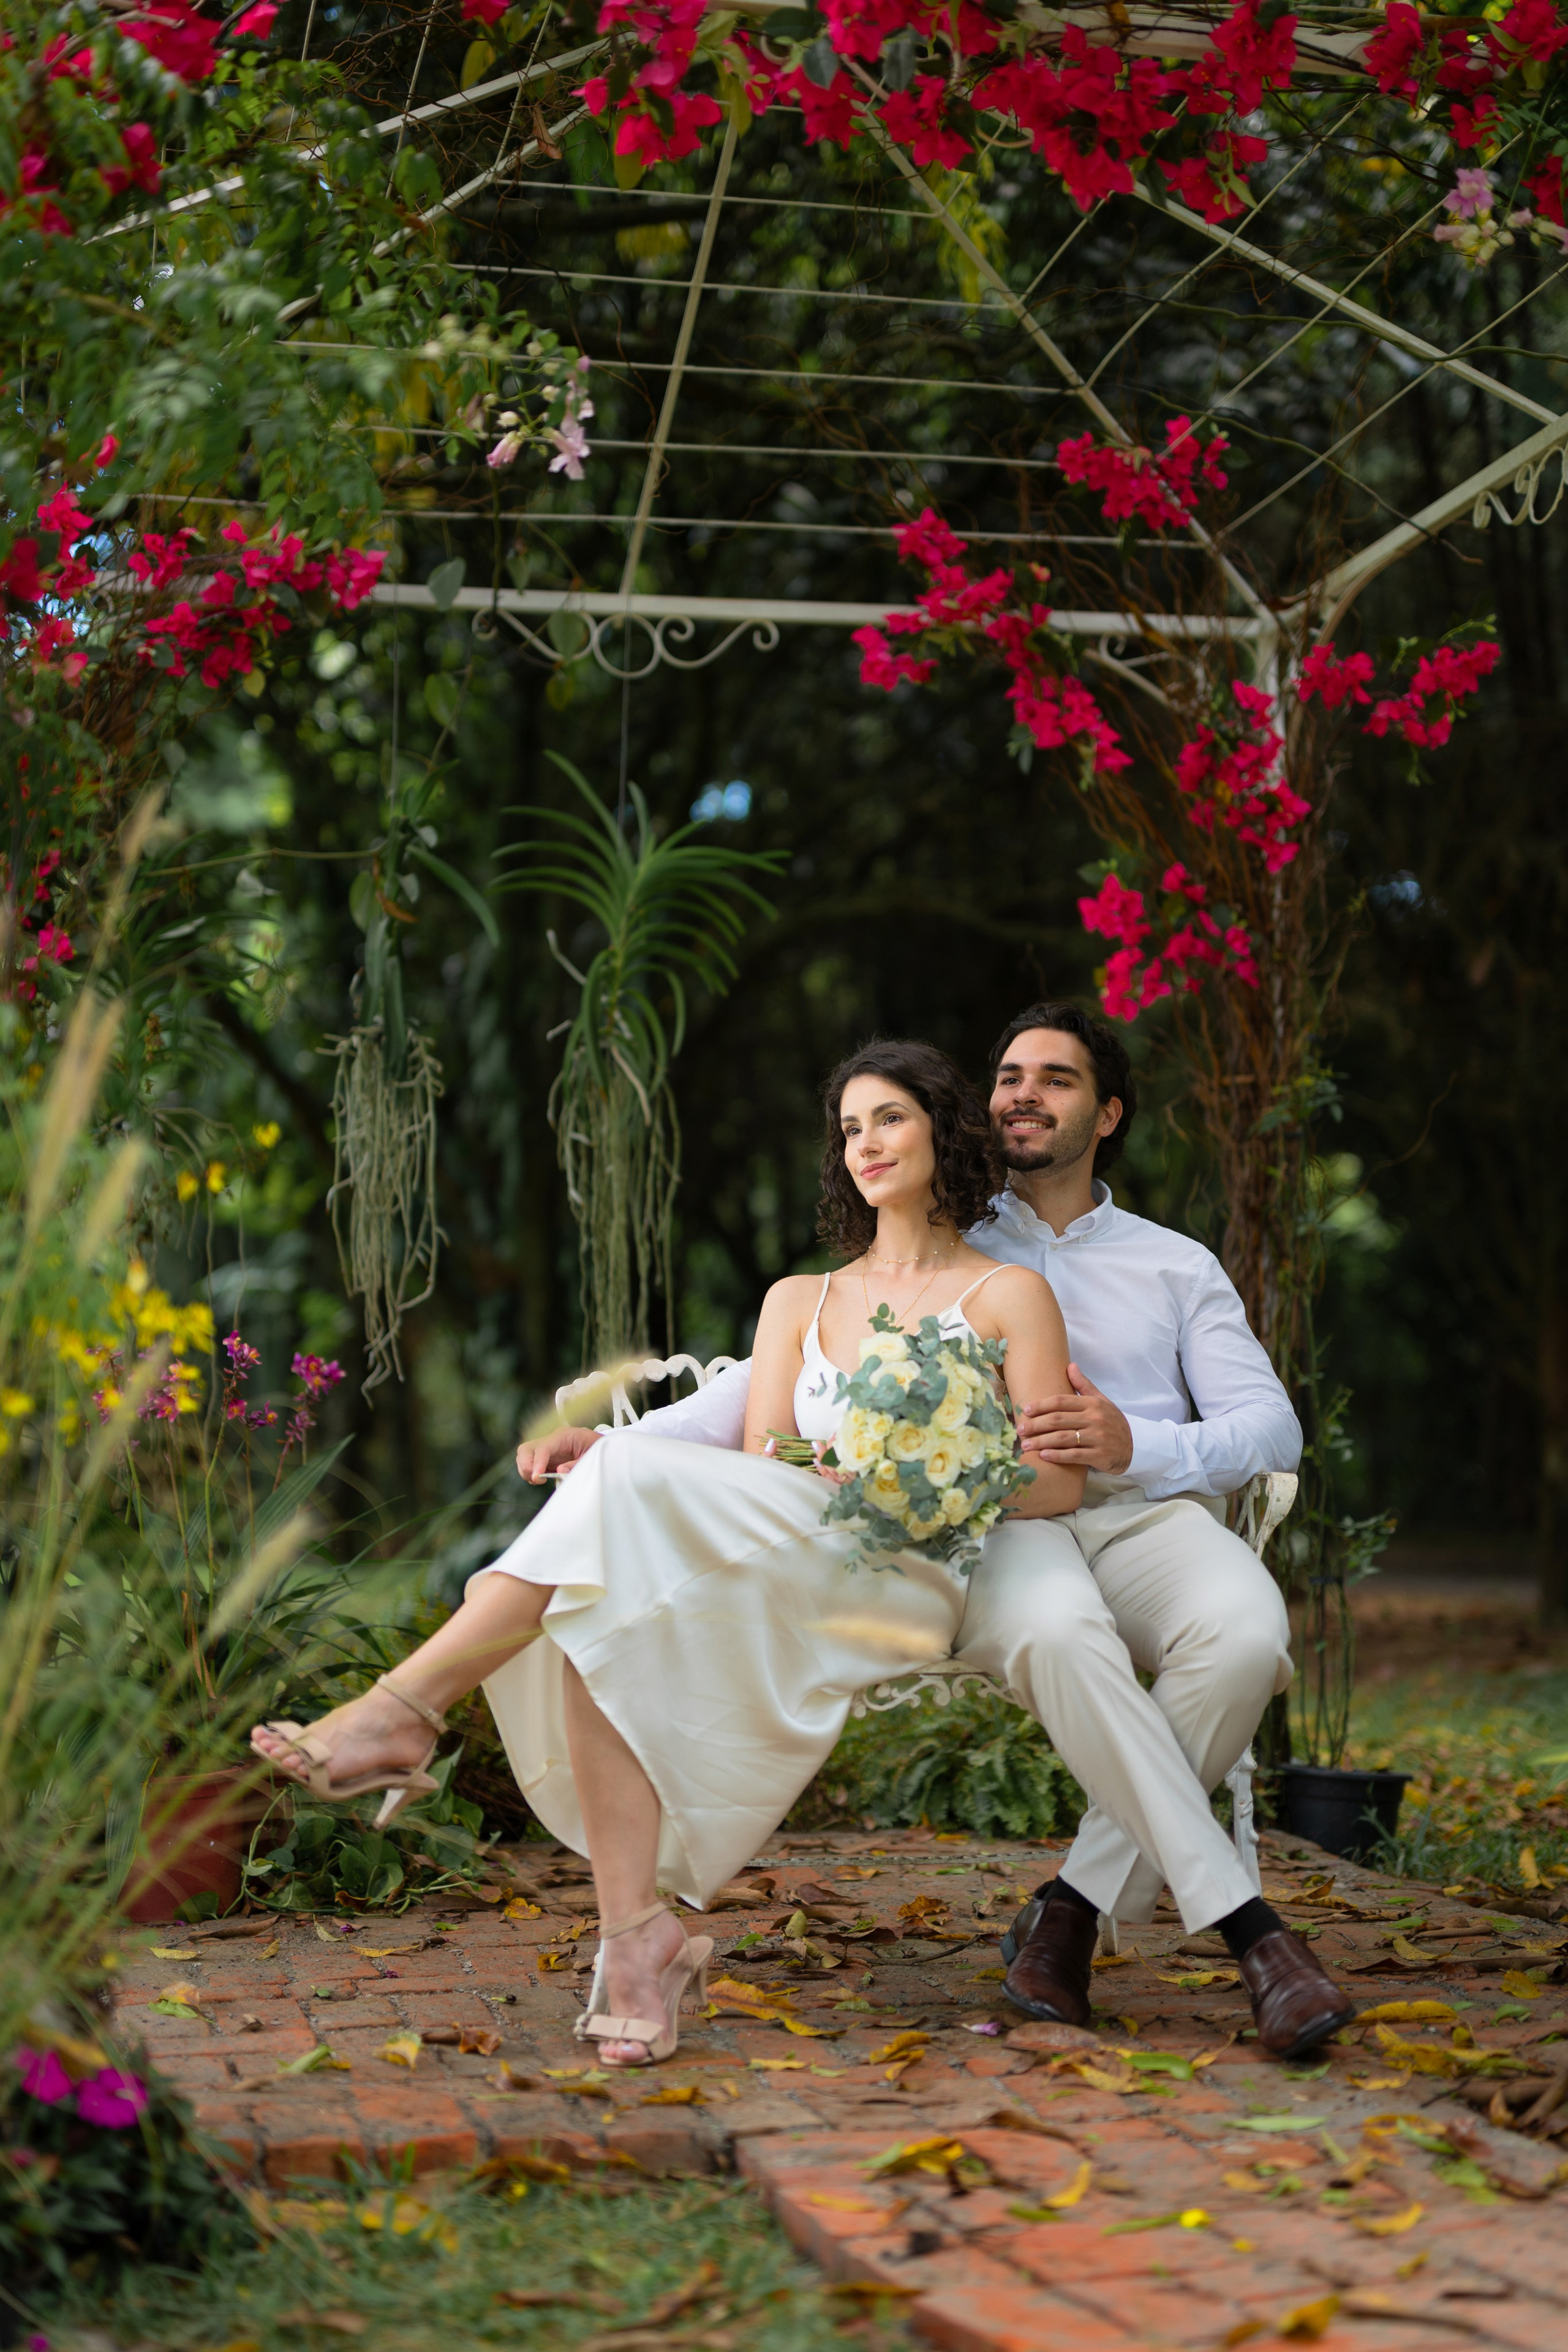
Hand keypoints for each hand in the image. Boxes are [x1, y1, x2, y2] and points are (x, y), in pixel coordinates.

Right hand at [515, 1425, 599, 1483]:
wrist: (598, 1444)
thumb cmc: (595, 1447)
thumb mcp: (591, 1455)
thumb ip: (576, 1464)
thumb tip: (560, 1471)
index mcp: (563, 1436)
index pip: (543, 1447)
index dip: (537, 1463)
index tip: (537, 1477)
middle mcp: (551, 1440)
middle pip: (526, 1449)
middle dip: (526, 1466)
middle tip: (537, 1479)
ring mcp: (546, 1448)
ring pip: (524, 1456)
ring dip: (526, 1471)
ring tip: (540, 1480)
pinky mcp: (545, 1457)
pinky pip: (529, 1464)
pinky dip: (530, 1473)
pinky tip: (541, 1478)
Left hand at [1016, 1363, 1132, 1473]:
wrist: (1136, 1445)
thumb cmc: (1113, 1422)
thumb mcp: (1101, 1401)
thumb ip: (1084, 1385)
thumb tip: (1070, 1365)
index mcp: (1092, 1404)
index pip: (1061, 1401)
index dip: (1041, 1405)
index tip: (1025, 1410)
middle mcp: (1094, 1419)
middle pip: (1057, 1420)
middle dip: (1035, 1425)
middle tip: (1019, 1429)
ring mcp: (1097, 1438)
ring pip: (1062, 1438)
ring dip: (1041, 1442)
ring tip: (1025, 1446)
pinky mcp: (1099, 1455)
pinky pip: (1074, 1455)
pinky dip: (1057, 1455)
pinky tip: (1043, 1456)